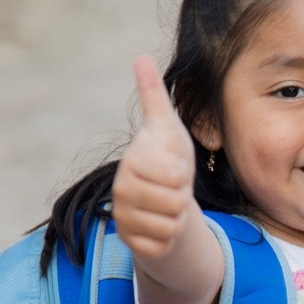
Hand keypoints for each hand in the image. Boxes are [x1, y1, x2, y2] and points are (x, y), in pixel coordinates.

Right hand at [112, 55, 197, 260]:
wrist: (165, 200)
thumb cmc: (168, 159)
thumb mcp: (166, 127)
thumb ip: (154, 95)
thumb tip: (141, 57)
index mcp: (131, 162)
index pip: (175, 176)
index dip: (182, 174)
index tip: (172, 168)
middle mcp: (121, 191)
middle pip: (174, 202)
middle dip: (181, 198)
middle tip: (172, 190)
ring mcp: (124, 219)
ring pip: (170, 226)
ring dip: (177, 218)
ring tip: (168, 206)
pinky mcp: (132, 244)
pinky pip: (164, 245)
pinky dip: (171, 239)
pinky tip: (162, 227)